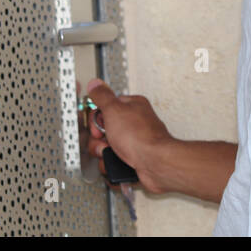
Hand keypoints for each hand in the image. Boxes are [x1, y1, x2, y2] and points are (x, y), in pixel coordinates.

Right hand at [83, 78, 172, 194]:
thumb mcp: (114, 110)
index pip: (106, 108)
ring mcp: (135, 142)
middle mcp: (135, 124)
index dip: (98, 119)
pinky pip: (115, 163)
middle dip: (100, 141)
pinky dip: (113, 166)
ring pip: (108, 148)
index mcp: (132, 106)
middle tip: (105, 142)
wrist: (155, 163)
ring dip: (105, 155)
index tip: (98, 125)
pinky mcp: (135, 159)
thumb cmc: (141, 137)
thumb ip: (102, 96)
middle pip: (105, 131)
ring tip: (113, 156)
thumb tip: (95, 84)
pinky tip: (118, 165)